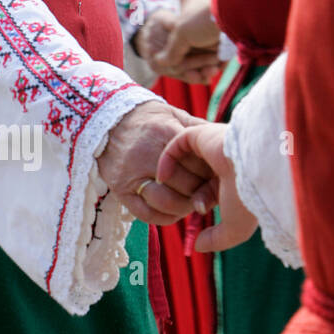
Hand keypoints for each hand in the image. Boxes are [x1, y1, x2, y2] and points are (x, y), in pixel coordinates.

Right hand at [98, 100, 217, 225]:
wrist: (108, 122)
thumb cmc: (148, 120)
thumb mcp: (173, 115)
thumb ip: (197, 128)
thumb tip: (225, 138)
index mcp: (165, 133)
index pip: (198, 161)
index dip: (213, 173)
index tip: (218, 177)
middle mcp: (147, 155)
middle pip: (186, 184)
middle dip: (202, 192)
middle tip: (209, 194)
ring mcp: (132, 175)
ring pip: (167, 202)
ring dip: (185, 207)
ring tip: (192, 203)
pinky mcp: (121, 190)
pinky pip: (146, 214)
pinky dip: (165, 218)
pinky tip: (174, 213)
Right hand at [146, 0, 222, 84]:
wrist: (238, 15)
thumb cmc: (205, 19)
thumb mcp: (181, 32)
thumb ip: (171, 50)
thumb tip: (159, 62)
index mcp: (186, 13)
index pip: (175, 37)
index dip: (174, 54)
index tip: (173, 66)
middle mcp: (201, 21)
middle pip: (191, 48)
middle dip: (191, 64)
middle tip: (193, 76)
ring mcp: (215, 31)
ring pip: (206, 55)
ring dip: (204, 67)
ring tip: (207, 73)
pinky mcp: (229, 41)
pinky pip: (220, 57)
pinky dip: (217, 65)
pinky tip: (214, 70)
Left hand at [156, 122, 257, 251]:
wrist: (255, 171)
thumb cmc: (248, 201)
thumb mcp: (235, 229)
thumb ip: (216, 239)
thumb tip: (197, 246)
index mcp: (236, 178)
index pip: (210, 188)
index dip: (200, 200)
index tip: (198, 210)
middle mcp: (225, 161)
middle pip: (196, 174)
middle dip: (186, 190)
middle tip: (180, 201)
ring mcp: (213, 146)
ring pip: (186, 158)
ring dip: (174, 174)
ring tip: (163, 188)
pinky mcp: (202, 134)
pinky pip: (177, 144)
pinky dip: (167, 159)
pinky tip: (162, 177)